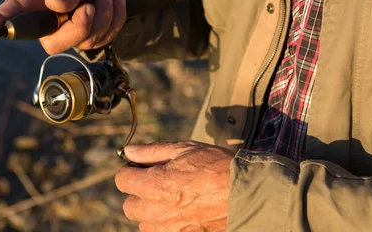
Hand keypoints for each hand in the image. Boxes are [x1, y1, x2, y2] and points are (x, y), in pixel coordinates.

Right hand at [0, 0, 126, 53]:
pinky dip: (114, 19)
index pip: (15, 9)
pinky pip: (103, 40)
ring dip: (103, 17)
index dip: (0, 21)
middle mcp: (50, 18)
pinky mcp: (89, 38)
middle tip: (91, 7)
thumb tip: (54, 5)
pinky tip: (114, 3)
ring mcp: (69, 31)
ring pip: (82, 42)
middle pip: (52, 43)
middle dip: (78, 28)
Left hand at [115, 141, 233, 231]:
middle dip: (138, 192)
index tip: (142, 166)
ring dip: (151, 211)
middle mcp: (157, 211)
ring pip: (145, 223)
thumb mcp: (184, 149)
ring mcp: (170, 229)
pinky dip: (166, 224)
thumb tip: (129, 151)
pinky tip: (183, 210)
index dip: (130, 169)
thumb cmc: (218, 166)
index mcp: (153, 185)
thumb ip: (152, 151)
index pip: (122, 180)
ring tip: (172, 197)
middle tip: (156, 181)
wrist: (249, 193)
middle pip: (129, 206)